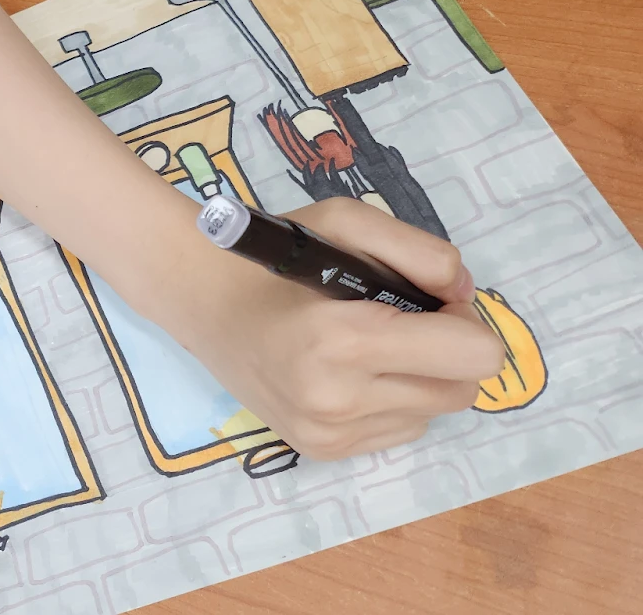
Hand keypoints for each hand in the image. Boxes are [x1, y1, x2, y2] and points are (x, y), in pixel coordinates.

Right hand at [177, 197, 505, 460]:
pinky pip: (401, 430)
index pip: (473, 355)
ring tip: (371, 345)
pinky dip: (393, 400)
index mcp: (343, 340)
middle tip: (409, 319)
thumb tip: (465, 294)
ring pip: (434, 413)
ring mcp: (327, 433)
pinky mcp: (320, 450)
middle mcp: (337, 400)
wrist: (199, 301)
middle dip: (451, 351)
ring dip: (421, 378)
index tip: (432, 299)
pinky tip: (352, 372)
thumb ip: (421, 251)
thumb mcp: (345, 222)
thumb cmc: (273, 257)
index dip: (466, 320)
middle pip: (463, 390)